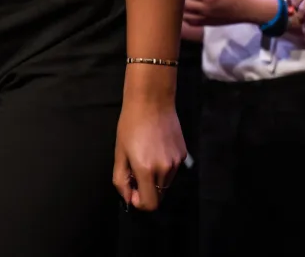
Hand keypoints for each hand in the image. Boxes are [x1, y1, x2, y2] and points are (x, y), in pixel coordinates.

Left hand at [113, 77, 185, 210]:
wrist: (152, 101)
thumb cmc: (130, 125)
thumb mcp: (119, 152)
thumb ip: (121, 179)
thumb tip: (128, 199)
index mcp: (146, 170)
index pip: (150, 204)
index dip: (139, 202)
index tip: (131, 188)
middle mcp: (165, 170)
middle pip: (158, 195)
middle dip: (145, 189)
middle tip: (135, 170)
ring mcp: (177, 162)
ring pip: (165, 183)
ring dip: (155, 178)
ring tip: (145, 155)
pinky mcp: (184, 154)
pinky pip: (172, 170)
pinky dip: (163, 167)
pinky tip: (156, 148)